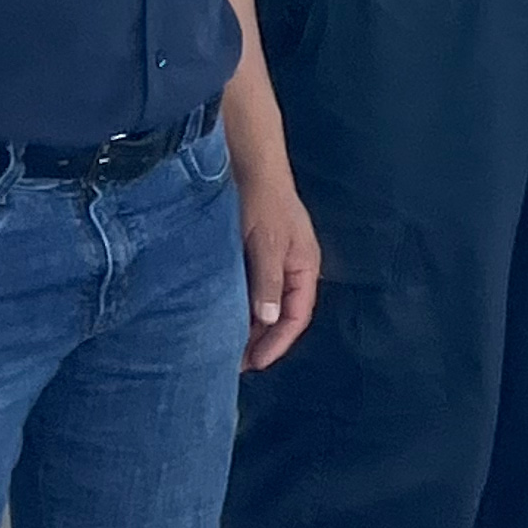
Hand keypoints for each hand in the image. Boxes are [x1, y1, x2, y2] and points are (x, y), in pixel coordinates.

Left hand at [237, 164, 321, 371]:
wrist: (249, 163)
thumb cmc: (263, 201)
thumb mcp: (267, 243)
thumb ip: (269, 281)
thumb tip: (270, 320)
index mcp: (305, 267)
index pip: (298, 316)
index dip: (278, 342)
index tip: (255, 363)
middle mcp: (292, 268)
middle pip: (283, 315)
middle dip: (263, 340)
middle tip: (237, 364)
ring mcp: (274, 262)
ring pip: (266, 304)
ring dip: (251, 326)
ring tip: (228, 347)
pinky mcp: (255, 255)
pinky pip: (252, 291)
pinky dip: (240, 307)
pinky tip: (222, 317)